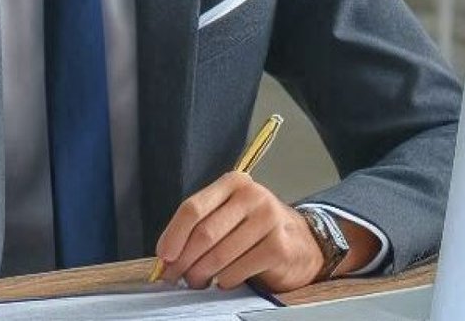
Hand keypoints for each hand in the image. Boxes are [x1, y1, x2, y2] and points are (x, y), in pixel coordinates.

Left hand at [154, 172, 323, 292]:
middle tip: (173, 276)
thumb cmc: (254, 230)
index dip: (173, 234)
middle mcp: (253, 196)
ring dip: (200, 274)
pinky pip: (237, 270)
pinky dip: (224, 280)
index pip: (193, 207)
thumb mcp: (229, 214)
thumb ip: (200, 226)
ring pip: (219, 255)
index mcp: (234, 183)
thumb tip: (168, 256)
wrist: (301, 242)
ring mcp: (269, 220)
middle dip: (183, 260)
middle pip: (204, 234)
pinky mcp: (278, 247)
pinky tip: (223, 280)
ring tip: (196, 281)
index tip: (163, 256)